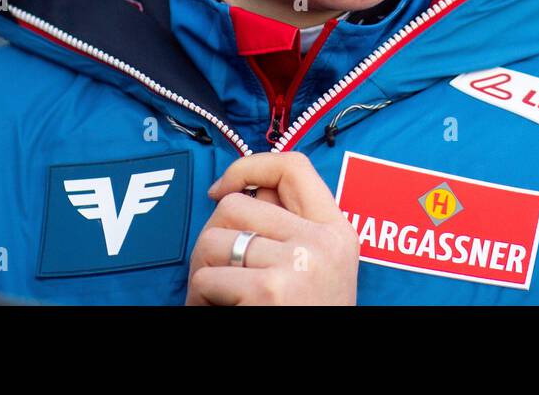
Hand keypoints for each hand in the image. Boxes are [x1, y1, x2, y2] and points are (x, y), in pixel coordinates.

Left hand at [185, 152, 358, 304]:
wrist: (321, 375)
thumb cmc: (307, 316)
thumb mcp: (318, 266)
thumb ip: (292, 226)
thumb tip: (242, 187)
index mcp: (338, 230)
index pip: (293, 166)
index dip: (249, 165)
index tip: (223, 188)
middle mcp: (323, 241)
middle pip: (240, 203)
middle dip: (214, 234)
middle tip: (215, 268)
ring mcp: (299, 263)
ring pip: (215, 239)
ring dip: (202, 270)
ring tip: (214, 295)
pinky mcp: (271, 290)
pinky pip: (208, 277)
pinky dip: (200, 298)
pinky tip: (217, 312)